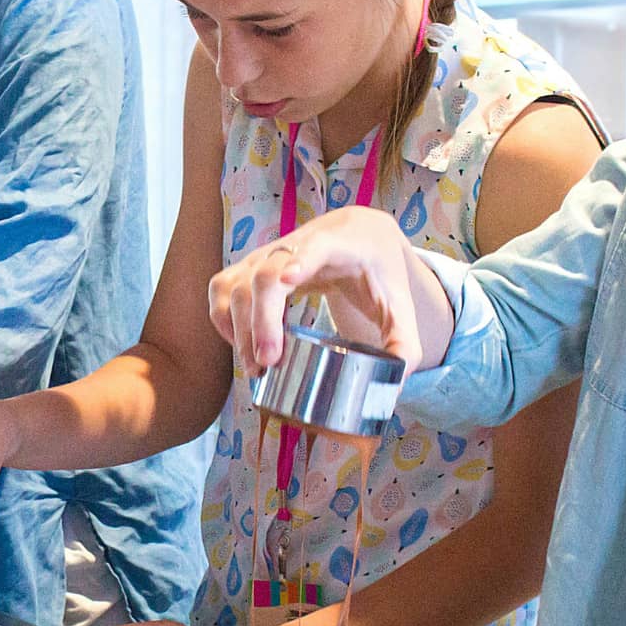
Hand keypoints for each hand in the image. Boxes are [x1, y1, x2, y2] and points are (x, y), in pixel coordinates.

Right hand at [207, 204, 422, 372]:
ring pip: (236, 284)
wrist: (357, 235)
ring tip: (255, 367)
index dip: (300, 260)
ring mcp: (267, 254)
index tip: (290, 280)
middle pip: (264, 275)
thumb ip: (404, 345)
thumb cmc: (378, 271)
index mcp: (340, 244)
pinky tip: (240, 344)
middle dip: (261, 321)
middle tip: (268, 363)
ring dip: (238, 328)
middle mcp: (296, 244)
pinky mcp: (250, 265)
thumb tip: (391, 390)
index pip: (315, 245)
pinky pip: (221, 288)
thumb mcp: (400, 304)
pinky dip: (222, 318)